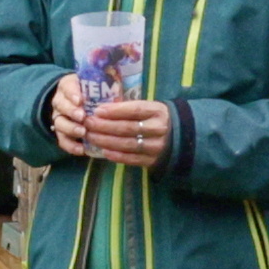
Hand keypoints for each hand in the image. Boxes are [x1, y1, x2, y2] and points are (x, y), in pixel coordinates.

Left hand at [55, 79, 176, 166]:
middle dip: (105, 126)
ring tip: (91, 136)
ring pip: (128, 144)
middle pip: (128, 128)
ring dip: (106, 141)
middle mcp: (159, 129)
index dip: (115, 111)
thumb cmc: (157, 118)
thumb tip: (102, 108)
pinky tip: (104, 151)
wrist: (180, 137)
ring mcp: (157, 146)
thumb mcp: (150, 108)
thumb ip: (130, 108)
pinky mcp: (153, 160)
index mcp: (158, 111)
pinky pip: (132, 159)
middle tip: (88, 124)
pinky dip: (117, 156)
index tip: (97, 111)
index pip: (134, 110)